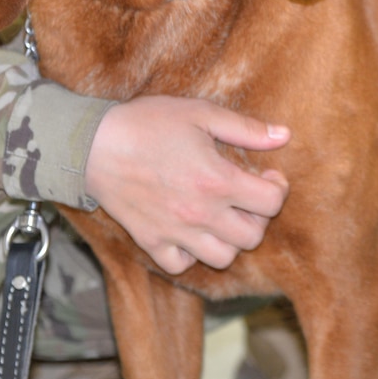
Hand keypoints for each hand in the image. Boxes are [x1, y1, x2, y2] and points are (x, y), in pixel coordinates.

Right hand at [85, 95, 290, 272]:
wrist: (93, 145)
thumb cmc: (148, 123)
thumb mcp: (201, 114)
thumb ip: (246, 128)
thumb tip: (284, 136)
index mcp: (217, 180)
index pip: (271, 203)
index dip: (278, 188)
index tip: (267, 175)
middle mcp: (200, 213)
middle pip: (253, 237)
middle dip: (259, 217)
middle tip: (247, 197)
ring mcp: (175, 232)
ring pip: (222, 258)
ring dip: (230, 239)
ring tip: (223, 216)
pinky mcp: (151, 242)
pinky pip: (181, 265)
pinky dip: (191, 254)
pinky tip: (191, 230)